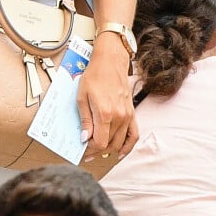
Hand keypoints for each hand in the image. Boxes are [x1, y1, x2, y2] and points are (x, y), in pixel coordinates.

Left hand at [77, 33, 137, 158]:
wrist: (110, 62)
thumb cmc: (94, 76)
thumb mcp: (81, 96)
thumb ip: (84, 120)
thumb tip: (85, 138)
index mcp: (105, 113)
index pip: (100, 143)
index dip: (90, 150)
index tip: (83, 149)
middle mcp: (119, 117)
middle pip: (109, 144)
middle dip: (97, 151)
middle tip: (87, 152)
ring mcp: (127, 116)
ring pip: (120, 142)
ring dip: (109, 150)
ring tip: (98, 153)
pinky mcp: (132, 113)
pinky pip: (134, 135)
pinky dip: (128, 146)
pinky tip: (120, 153)